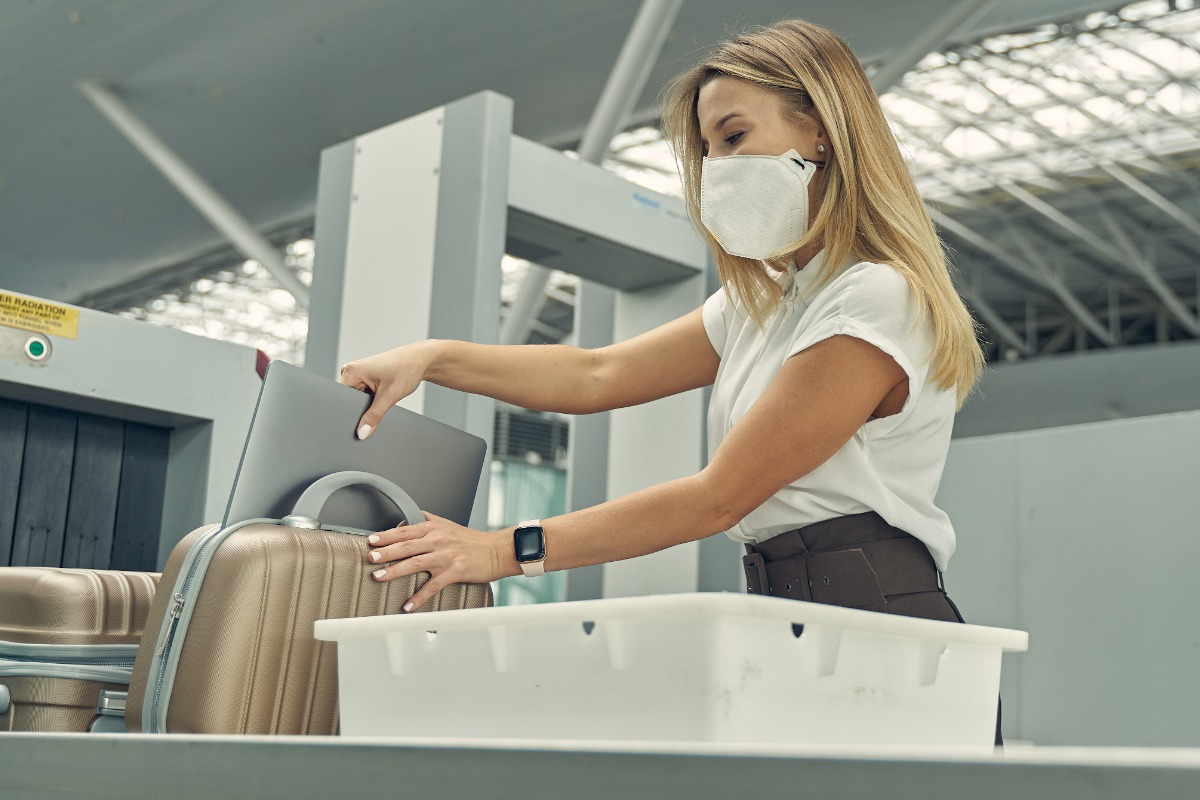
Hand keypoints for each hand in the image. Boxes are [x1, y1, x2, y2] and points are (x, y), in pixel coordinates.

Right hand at [338, 342, 436, 438]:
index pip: (340, 400)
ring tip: (382, 398)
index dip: (349, 413)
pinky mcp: (366, 378)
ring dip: (368, 404)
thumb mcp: (389, 396)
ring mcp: (358, 374)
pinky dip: (372, 400)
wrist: (420, 361)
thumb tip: (362, 433)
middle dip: (360, 409)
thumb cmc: (406, 370)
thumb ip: (374, 416)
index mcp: (351, 371)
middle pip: (348, 400)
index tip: (360, 422)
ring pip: (357, 399)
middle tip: (377, 407)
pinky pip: (363, 394)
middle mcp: (351, 370)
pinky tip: (382, 397)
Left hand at [365, 512, 513, 611]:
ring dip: (395, 571)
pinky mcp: (454, 572)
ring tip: (379, 577)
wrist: (496, 550)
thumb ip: (427, 521)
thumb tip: (406, 521)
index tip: (372, 540)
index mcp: (435, 528)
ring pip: (415, 563)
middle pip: (407, 545)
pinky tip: (407, 606)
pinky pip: (432, 586)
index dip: (387, 535)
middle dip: (386, 551)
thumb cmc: (472, 540)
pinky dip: (419, 597)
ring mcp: (446, 557)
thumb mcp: (448, 525)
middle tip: (371, 556)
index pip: (406, 530)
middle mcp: (438, 541)